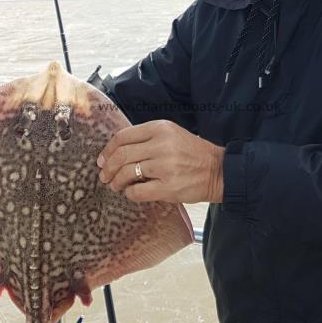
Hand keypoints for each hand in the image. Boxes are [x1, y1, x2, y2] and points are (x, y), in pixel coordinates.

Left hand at [97, 120, 223, 203]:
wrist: (218, 171)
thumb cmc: (193, 154)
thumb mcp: (172, 135)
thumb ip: (147, 138)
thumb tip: (117, 152)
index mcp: (160, 128)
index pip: (123, 137)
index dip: (108, 150)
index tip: (103, 160)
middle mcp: (161, 145)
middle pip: (121, 155)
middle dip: (108, 168)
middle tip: (104, 176)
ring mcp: (165, 166)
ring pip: (126, 173)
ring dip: (117, 182)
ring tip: (117, 185)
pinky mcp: (168, 187)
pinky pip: (137, 191)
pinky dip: (130, 193)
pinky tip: (132, 192)